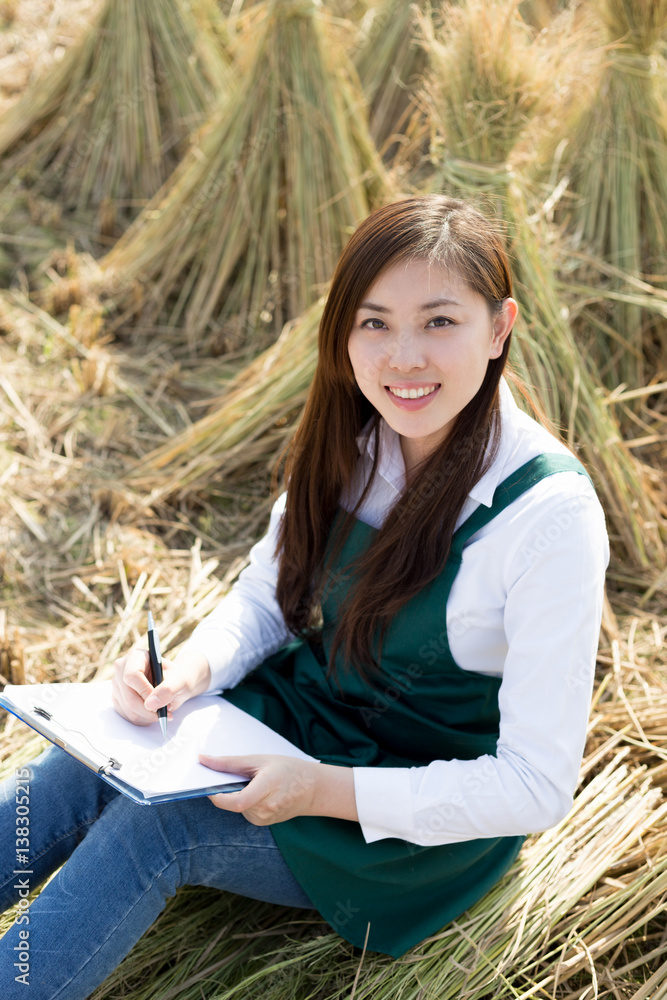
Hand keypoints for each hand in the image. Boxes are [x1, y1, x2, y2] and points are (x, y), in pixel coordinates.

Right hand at [112, 646, 210, 726]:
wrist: (175, 683)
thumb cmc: (178, 677)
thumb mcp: (180, 680)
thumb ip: (168, 689)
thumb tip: (151, 704)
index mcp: (136, 656)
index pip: (132, 676)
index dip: (145, 692)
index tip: (160, 702)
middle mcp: (122, 668)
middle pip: (128, 696)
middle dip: (148, 710)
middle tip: (166, 713)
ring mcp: (118, 684)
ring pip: (127, 709)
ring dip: (147, 716)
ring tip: (163, 711)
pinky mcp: (117, 698)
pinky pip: (126, 715)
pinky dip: (142, 719)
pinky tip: (153, 713)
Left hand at [199, 754, 357, 824]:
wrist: (312, 789)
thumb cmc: (287, 769)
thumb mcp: (260, 759)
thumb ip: (229, 762)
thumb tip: (202, 759)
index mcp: (267, 787)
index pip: (237, 801)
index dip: (218, 796)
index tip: (208, 785)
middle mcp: (265, 807)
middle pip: (233, 802)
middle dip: (227, 789)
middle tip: (238, 775)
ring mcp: (264, 818)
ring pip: (237, 806)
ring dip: (237, 794)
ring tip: (255, 782)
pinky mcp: (262, 823)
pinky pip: (244, 811)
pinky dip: (245, 800)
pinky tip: (259, 792)